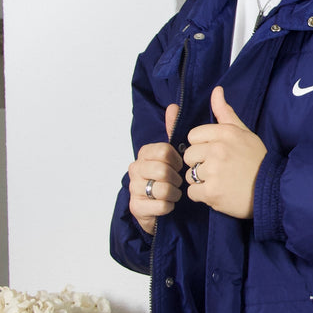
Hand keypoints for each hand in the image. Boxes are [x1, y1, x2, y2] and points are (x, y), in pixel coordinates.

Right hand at [128, 103, 182, 234]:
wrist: (158, 208)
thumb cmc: (167, 179)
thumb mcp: (172, 153)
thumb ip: (173, 130)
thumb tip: (173, 105)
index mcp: (144, 153)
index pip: (164, 150)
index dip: (176, 160)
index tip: (179, 166)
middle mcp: (135, 169)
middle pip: (162, 170)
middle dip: (176, 178)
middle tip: (177, 182)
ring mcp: (133, 189)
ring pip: (162, 189)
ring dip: (174, 193)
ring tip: (173, 194)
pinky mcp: (136, 207)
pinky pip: (160, 205)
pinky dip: (169, 206)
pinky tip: (167, 204)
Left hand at [183, 87, 266, 218]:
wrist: (272, 190)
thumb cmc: (256, 161)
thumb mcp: (244, 133)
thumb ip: (225, 113)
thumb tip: (216, 90)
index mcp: (225, 133)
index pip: (193, 136)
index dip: (202, 145)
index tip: (215, 153)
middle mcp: (217, 150)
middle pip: (189, 155)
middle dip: (199, 163)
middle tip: (218, 169)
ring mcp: (214, 171)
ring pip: (189, 175)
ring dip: (201, 181)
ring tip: (220, 182)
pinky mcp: (212, 192)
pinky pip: (192, 192)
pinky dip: (202, 196)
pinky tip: (218, 193)